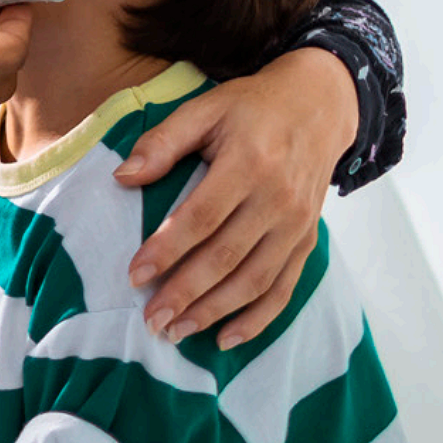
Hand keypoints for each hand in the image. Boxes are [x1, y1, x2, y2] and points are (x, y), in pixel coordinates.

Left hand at [113, 48, 355, 347]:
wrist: (319, 105)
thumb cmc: (251, 108)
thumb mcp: (204, 109)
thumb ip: (163, 142)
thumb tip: (123, 177)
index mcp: (248, 164)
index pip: (201, 217)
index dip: (167, 249)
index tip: (134, 276)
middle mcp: (278, 199)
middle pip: (227, 257)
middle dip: (186, 293)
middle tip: (151, 320)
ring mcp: (297, 224)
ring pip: (255, 280)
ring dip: (216, 312)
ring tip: (178, 332)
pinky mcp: (308, 239)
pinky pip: (285, 287)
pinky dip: (258, 318)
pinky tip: (227, 337)